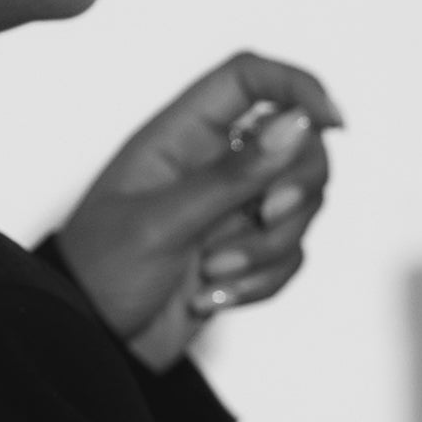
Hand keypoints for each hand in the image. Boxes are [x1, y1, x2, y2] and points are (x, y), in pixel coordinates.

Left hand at [47, 52, 345, 371]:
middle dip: (294, 187)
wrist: (89, 343)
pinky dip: (261, 281)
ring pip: (301, 207)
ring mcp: (232, 209)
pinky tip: (211, 297)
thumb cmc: (100, 270)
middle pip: (296, 144)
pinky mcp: (244, 253)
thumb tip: (296, 125)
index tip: (332, 121)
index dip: (297, 85)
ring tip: (212, 272)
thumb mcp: (162, 221)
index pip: (250, 79)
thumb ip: (232, 176)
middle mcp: (213, 164)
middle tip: (265, 215)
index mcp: (182, 135)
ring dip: (267, 248)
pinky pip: (290, 256)